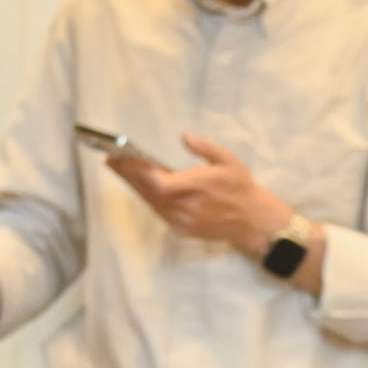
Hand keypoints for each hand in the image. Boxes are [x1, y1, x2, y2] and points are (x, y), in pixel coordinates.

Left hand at [108, 132, 288, 255]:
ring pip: (152, 203)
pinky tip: (142, 189)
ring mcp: (183, 221)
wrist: (254, 222)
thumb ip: (205, 148)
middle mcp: (186, 207)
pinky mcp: (183, 230)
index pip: (157, 181)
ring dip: (136, 187)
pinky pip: (160, 213)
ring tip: (123, 172)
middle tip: (113, 161)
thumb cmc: (241, 188)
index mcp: (197, 187)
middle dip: (129, 176)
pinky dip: (149, 199)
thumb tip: (185, 136)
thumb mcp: (228, 161)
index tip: (119, 157)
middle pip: (148, 192)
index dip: (135, 171)